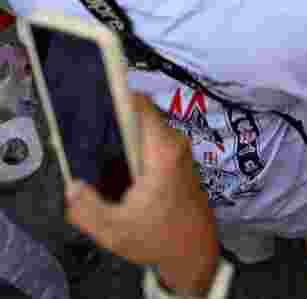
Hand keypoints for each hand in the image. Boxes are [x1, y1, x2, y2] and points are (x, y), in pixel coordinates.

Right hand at [65, 94, 219, 296]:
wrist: (194, 251)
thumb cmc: (157, 237)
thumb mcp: (113, 230)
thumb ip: (86, 208)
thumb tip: (71, 186)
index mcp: (162, 150)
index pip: (140, 106)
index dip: (117, 96)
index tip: (92, 97)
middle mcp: (174, 143)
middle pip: (139, 116)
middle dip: (113, 121)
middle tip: (86, 135)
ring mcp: (179, 151)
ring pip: (145, 130)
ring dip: (123, 137)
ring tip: (97, 152)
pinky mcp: (179, 161)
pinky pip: (153, 142)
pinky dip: (134, 148)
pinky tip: (117, 167)